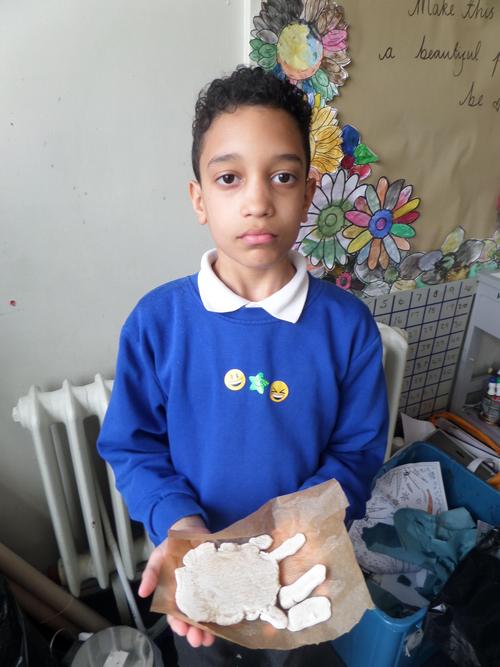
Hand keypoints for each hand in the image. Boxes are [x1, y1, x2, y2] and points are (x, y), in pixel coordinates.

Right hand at [138, 515, 214, 647]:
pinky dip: (224, 611)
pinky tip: (225, 620)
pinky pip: (222, 598)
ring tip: (209, 637)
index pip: (175, 614)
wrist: (190, 527)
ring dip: (208, 628)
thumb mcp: (157, 557)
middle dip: (194, 632)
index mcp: (175, 593)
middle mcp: (191, 594)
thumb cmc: (172, 544)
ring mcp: (206, 588)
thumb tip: (142, 592)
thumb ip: (150, 573)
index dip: (177, 624)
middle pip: (192, 618)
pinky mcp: (219, 580)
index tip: (181, 629)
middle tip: (197, 639)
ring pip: (207, 613)